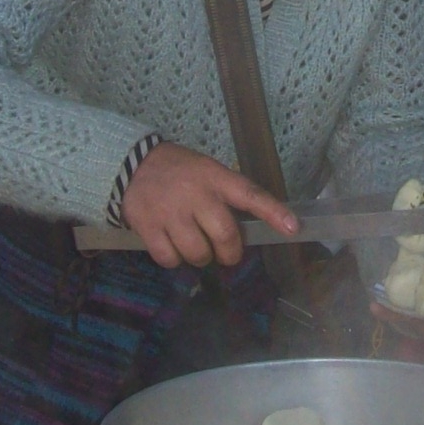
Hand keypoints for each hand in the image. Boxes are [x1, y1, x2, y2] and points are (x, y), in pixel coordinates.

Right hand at [120, 143, 297, 267]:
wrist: (131, 164)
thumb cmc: (178, 171)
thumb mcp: (206, 171)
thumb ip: (224, 195)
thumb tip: (245, 229)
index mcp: (215, 177)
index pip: (250, 194)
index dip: (273, 212)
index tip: (292, 227)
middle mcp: (196, 195)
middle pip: (225, 235)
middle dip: (230, 253)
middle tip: (227, 254)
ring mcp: (171, 212)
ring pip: (198, 253)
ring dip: (201, 258)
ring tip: (195, 247)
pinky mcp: (149, 228)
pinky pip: (170, 258)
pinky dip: (174, 260)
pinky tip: (172, 247)